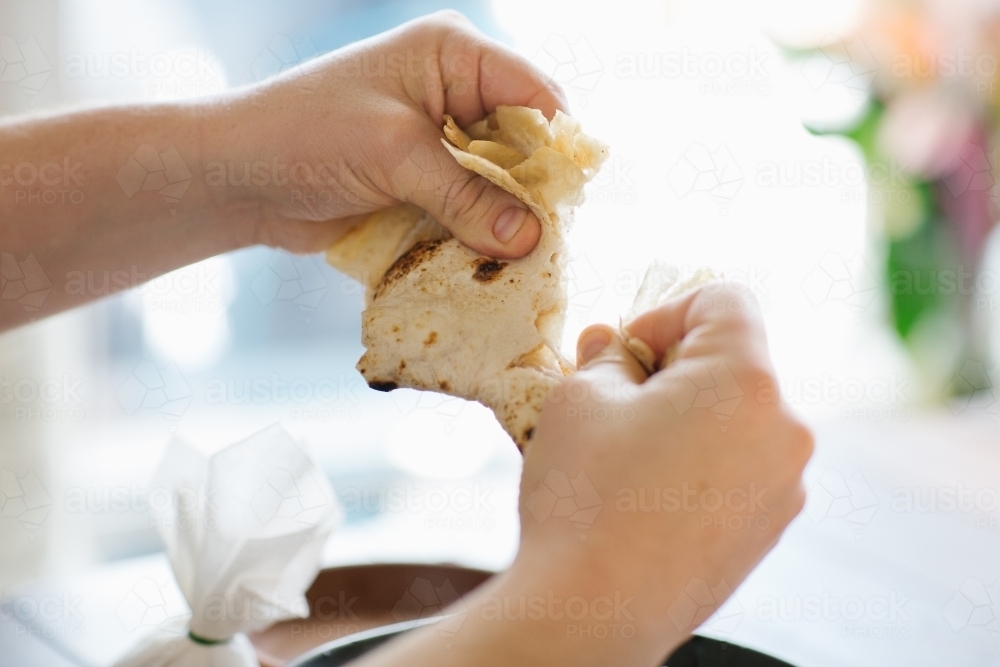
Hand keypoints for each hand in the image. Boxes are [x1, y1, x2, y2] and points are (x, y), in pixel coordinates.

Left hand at [223, 10, 566, 256]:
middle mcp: (456, 93)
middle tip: (547, 244)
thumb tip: (531, 238)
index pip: (536, 94)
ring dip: (506, 222)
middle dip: (534, 193)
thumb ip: (467, 196)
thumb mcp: (394, 156)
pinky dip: (479, 237)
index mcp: (454, 56)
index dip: (558, 147)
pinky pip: (470, 210)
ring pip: (500, 184)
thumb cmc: (306, 136)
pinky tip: (489, 266)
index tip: (570, 204)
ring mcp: (441, 142)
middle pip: (524, 144)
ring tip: (523, 264)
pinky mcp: (425, 183)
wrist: (238, 177)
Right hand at [512, 283, 812, 661]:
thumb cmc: (585, 499)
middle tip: (614, 396)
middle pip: (733, 361)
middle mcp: (785, 428)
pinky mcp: (769, 528)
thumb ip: (607, 356)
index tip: (624, 353)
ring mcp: (784, 484)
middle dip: (672, 368)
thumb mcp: (579, 398)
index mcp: (746, 380)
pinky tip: (647, 493)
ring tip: (626, 453)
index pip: (724, 298)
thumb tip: (615, 347)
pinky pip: (739, 466)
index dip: (665, 312)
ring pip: (736, 416)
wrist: (594, 612)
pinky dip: (700, 461)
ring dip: (686, 416)